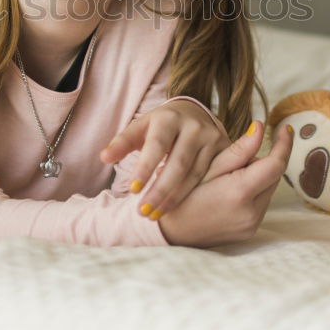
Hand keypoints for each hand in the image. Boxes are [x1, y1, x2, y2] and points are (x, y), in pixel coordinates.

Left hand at [99, 100, 230, 217]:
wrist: (194, 114)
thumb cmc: (160, 126)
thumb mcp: (140, 128)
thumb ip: (122, 142)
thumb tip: (104, 157)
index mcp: (169, 118)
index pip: (157, 146)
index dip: (145, 168)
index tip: (132, 190)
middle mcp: (194, 127)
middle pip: (178, 164)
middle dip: (160, 191)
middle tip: (144, 212)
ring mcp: (212, 138)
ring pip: (195, 175)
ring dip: (175, 199)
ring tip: (155, 215)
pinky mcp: (225, 150)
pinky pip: (210, 178)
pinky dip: (193, 195)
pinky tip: (179, 209)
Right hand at [157, 120, 294, 247]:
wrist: (170, 232)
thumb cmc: (181, 195)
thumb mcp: (205, 167)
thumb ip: (237, 150)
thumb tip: (260, 127)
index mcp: (239, 193)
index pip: (275, 164)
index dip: (283, 144)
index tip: (285, 129)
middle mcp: (251, 212)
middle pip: (273, 176)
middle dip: (262, 161)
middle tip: (235, 160)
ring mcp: (252, 224)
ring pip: (268, 189)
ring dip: (257, 178)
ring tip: (228, 178)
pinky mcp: (250, 231)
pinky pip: (261, 203)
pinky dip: (252, 192)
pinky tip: (229, 193)